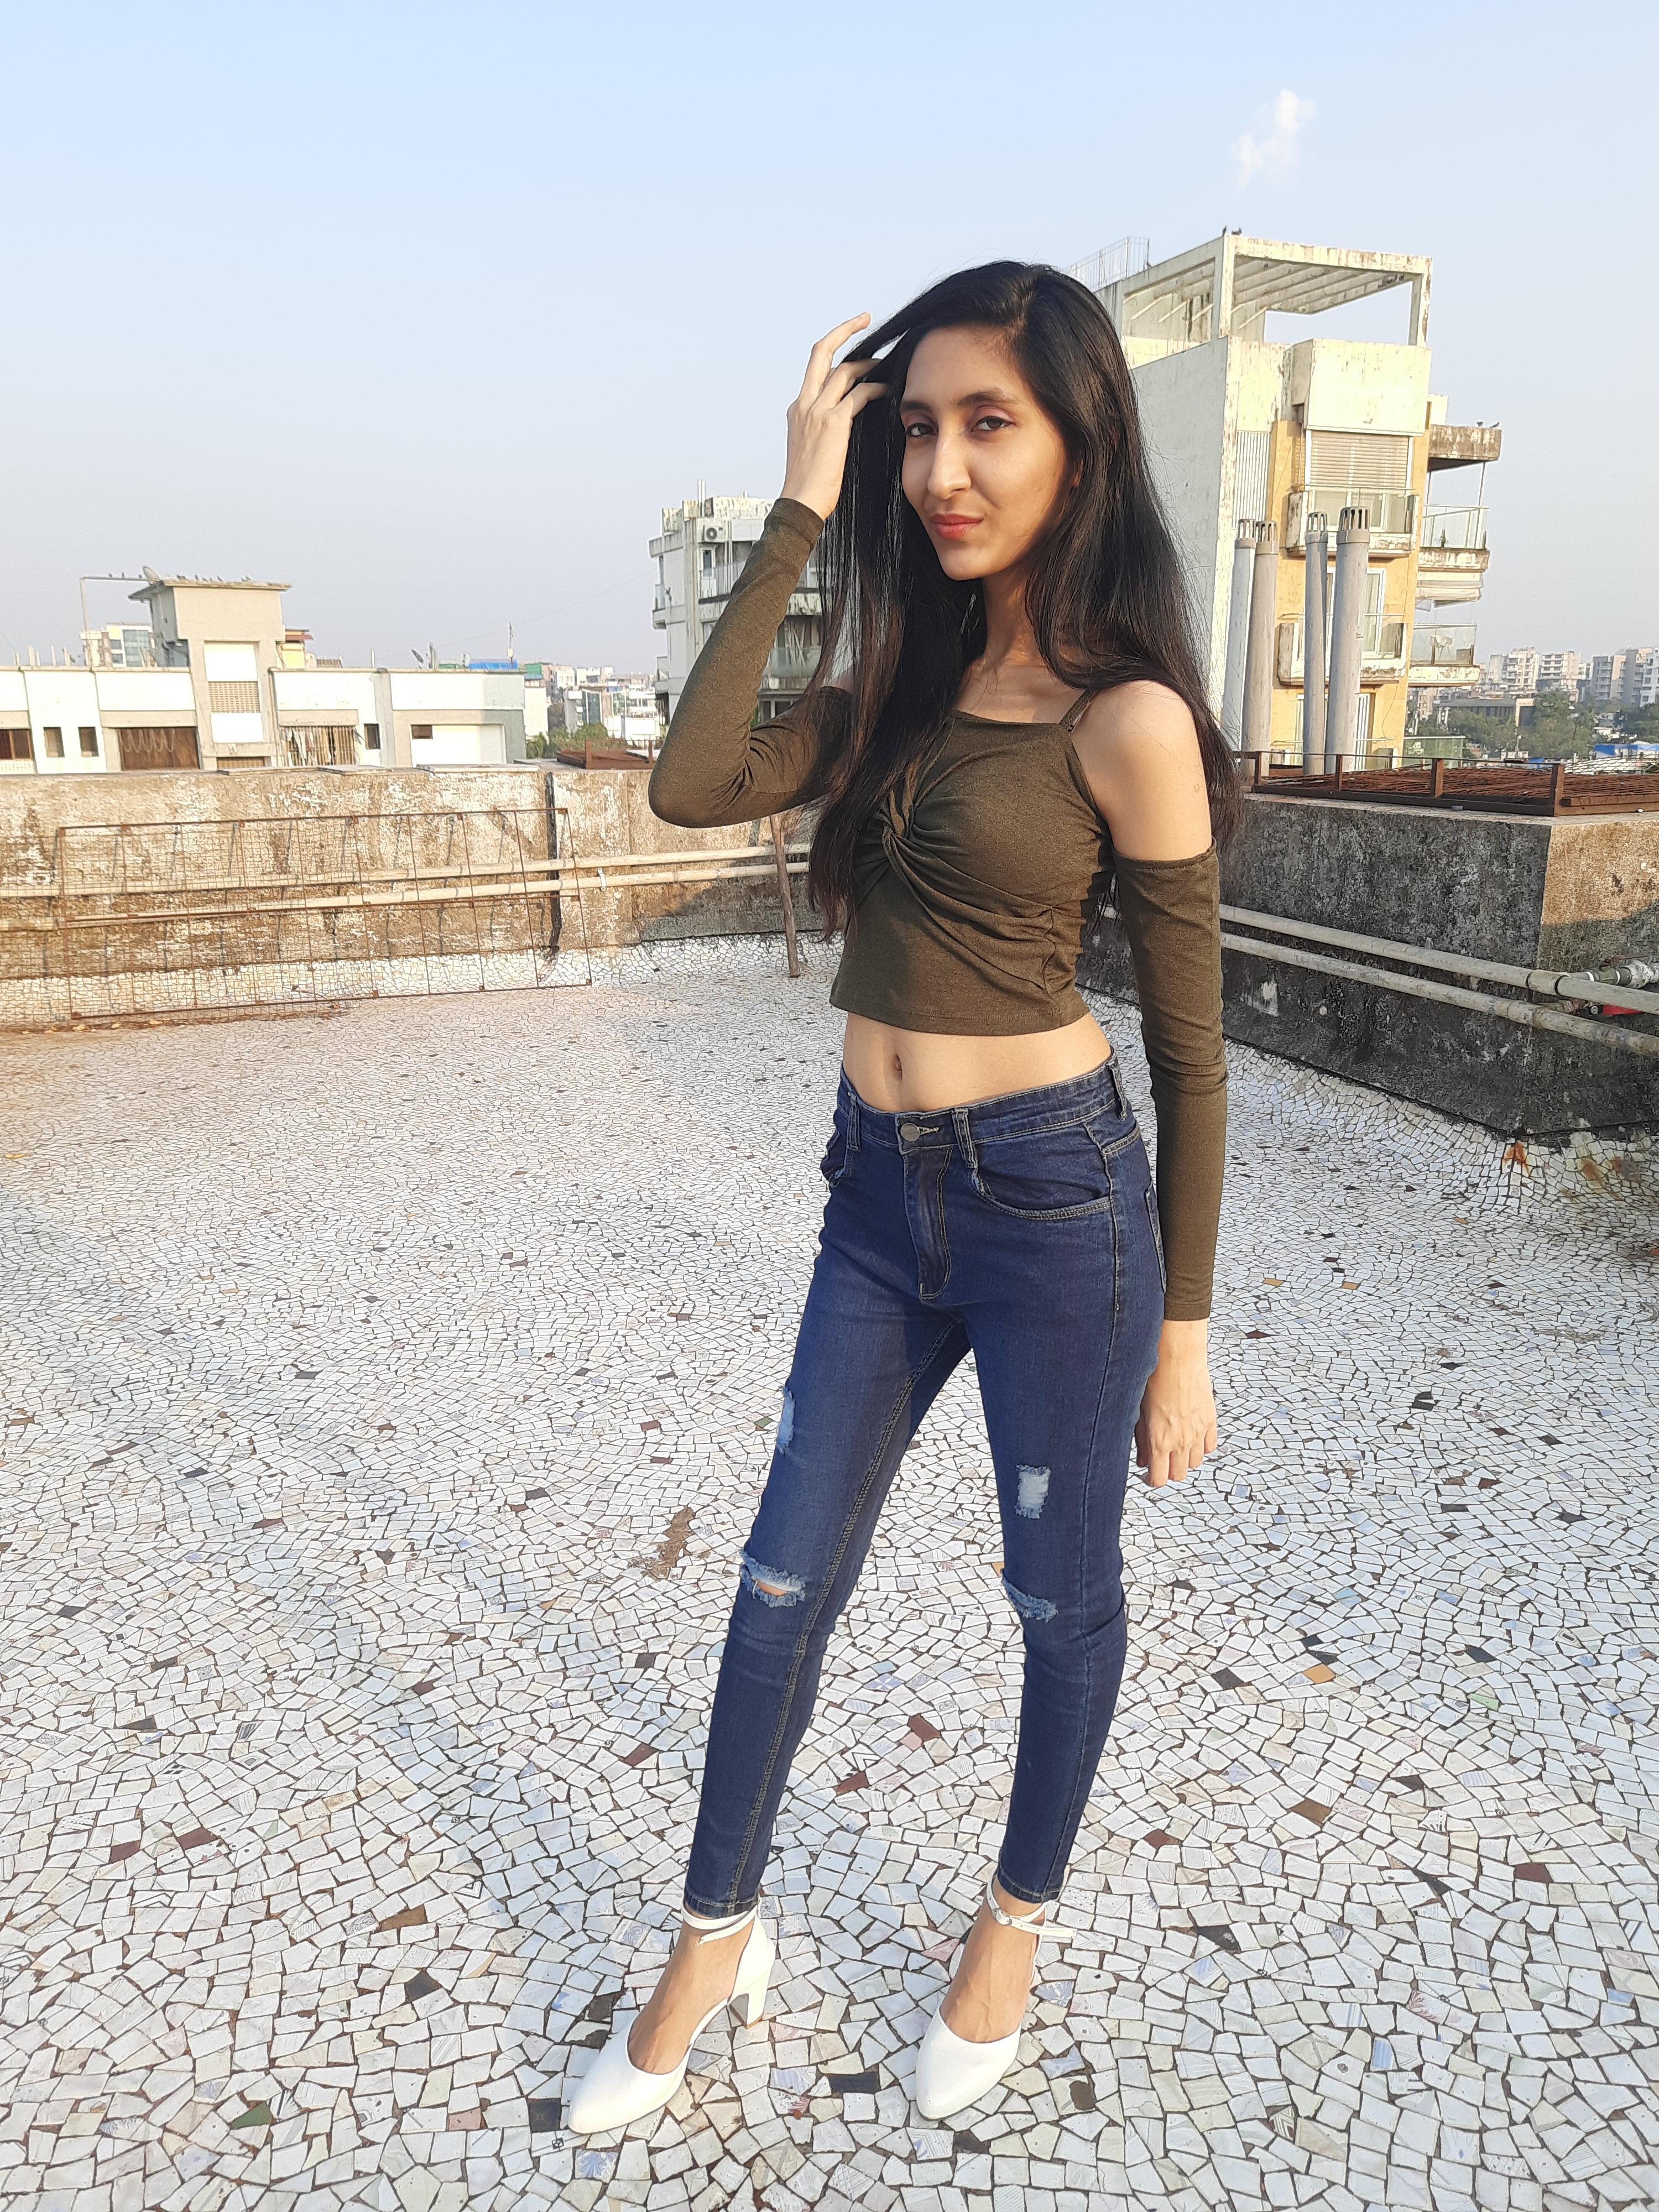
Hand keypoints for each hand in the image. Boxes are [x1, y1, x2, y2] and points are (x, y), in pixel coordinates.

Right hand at [781, 313, 887, 520]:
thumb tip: (845, 423)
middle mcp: (803, 403)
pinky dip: (876, 388)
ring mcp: (816, 411)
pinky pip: (859, 394)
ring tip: (887, 362)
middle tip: (864, 319)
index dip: (835, 356)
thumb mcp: (810, 449)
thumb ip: (823, 429)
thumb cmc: (809, 485)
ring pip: (845, 369)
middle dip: (844, 330)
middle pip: (821, 351)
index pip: (816, 372)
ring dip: (869, 361)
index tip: (850, 345)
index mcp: (796, 409)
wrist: (800, 503)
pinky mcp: (833, 422)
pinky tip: (889, 389)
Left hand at [1135, 1319, 1217, 1488]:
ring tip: (1175, 1447)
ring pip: (1195, 1463)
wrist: (1178, 1359)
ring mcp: (1198, 1432)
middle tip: (1161, 1462)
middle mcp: (1181, 1441)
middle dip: (1168, 1472)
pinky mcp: (1210, 1421)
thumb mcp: (1140, 1413)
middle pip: (1179, 1475)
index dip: (1152, 1481)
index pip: (1159, 1479)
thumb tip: (1142, 1460)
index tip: (1148, 1476)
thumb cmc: (1153, 1381)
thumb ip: (1142, 1440)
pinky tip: (1192, 1437)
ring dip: (1185, 1459)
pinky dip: (1201, 1447)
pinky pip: (1209, 1446)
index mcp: (1159, 1441)